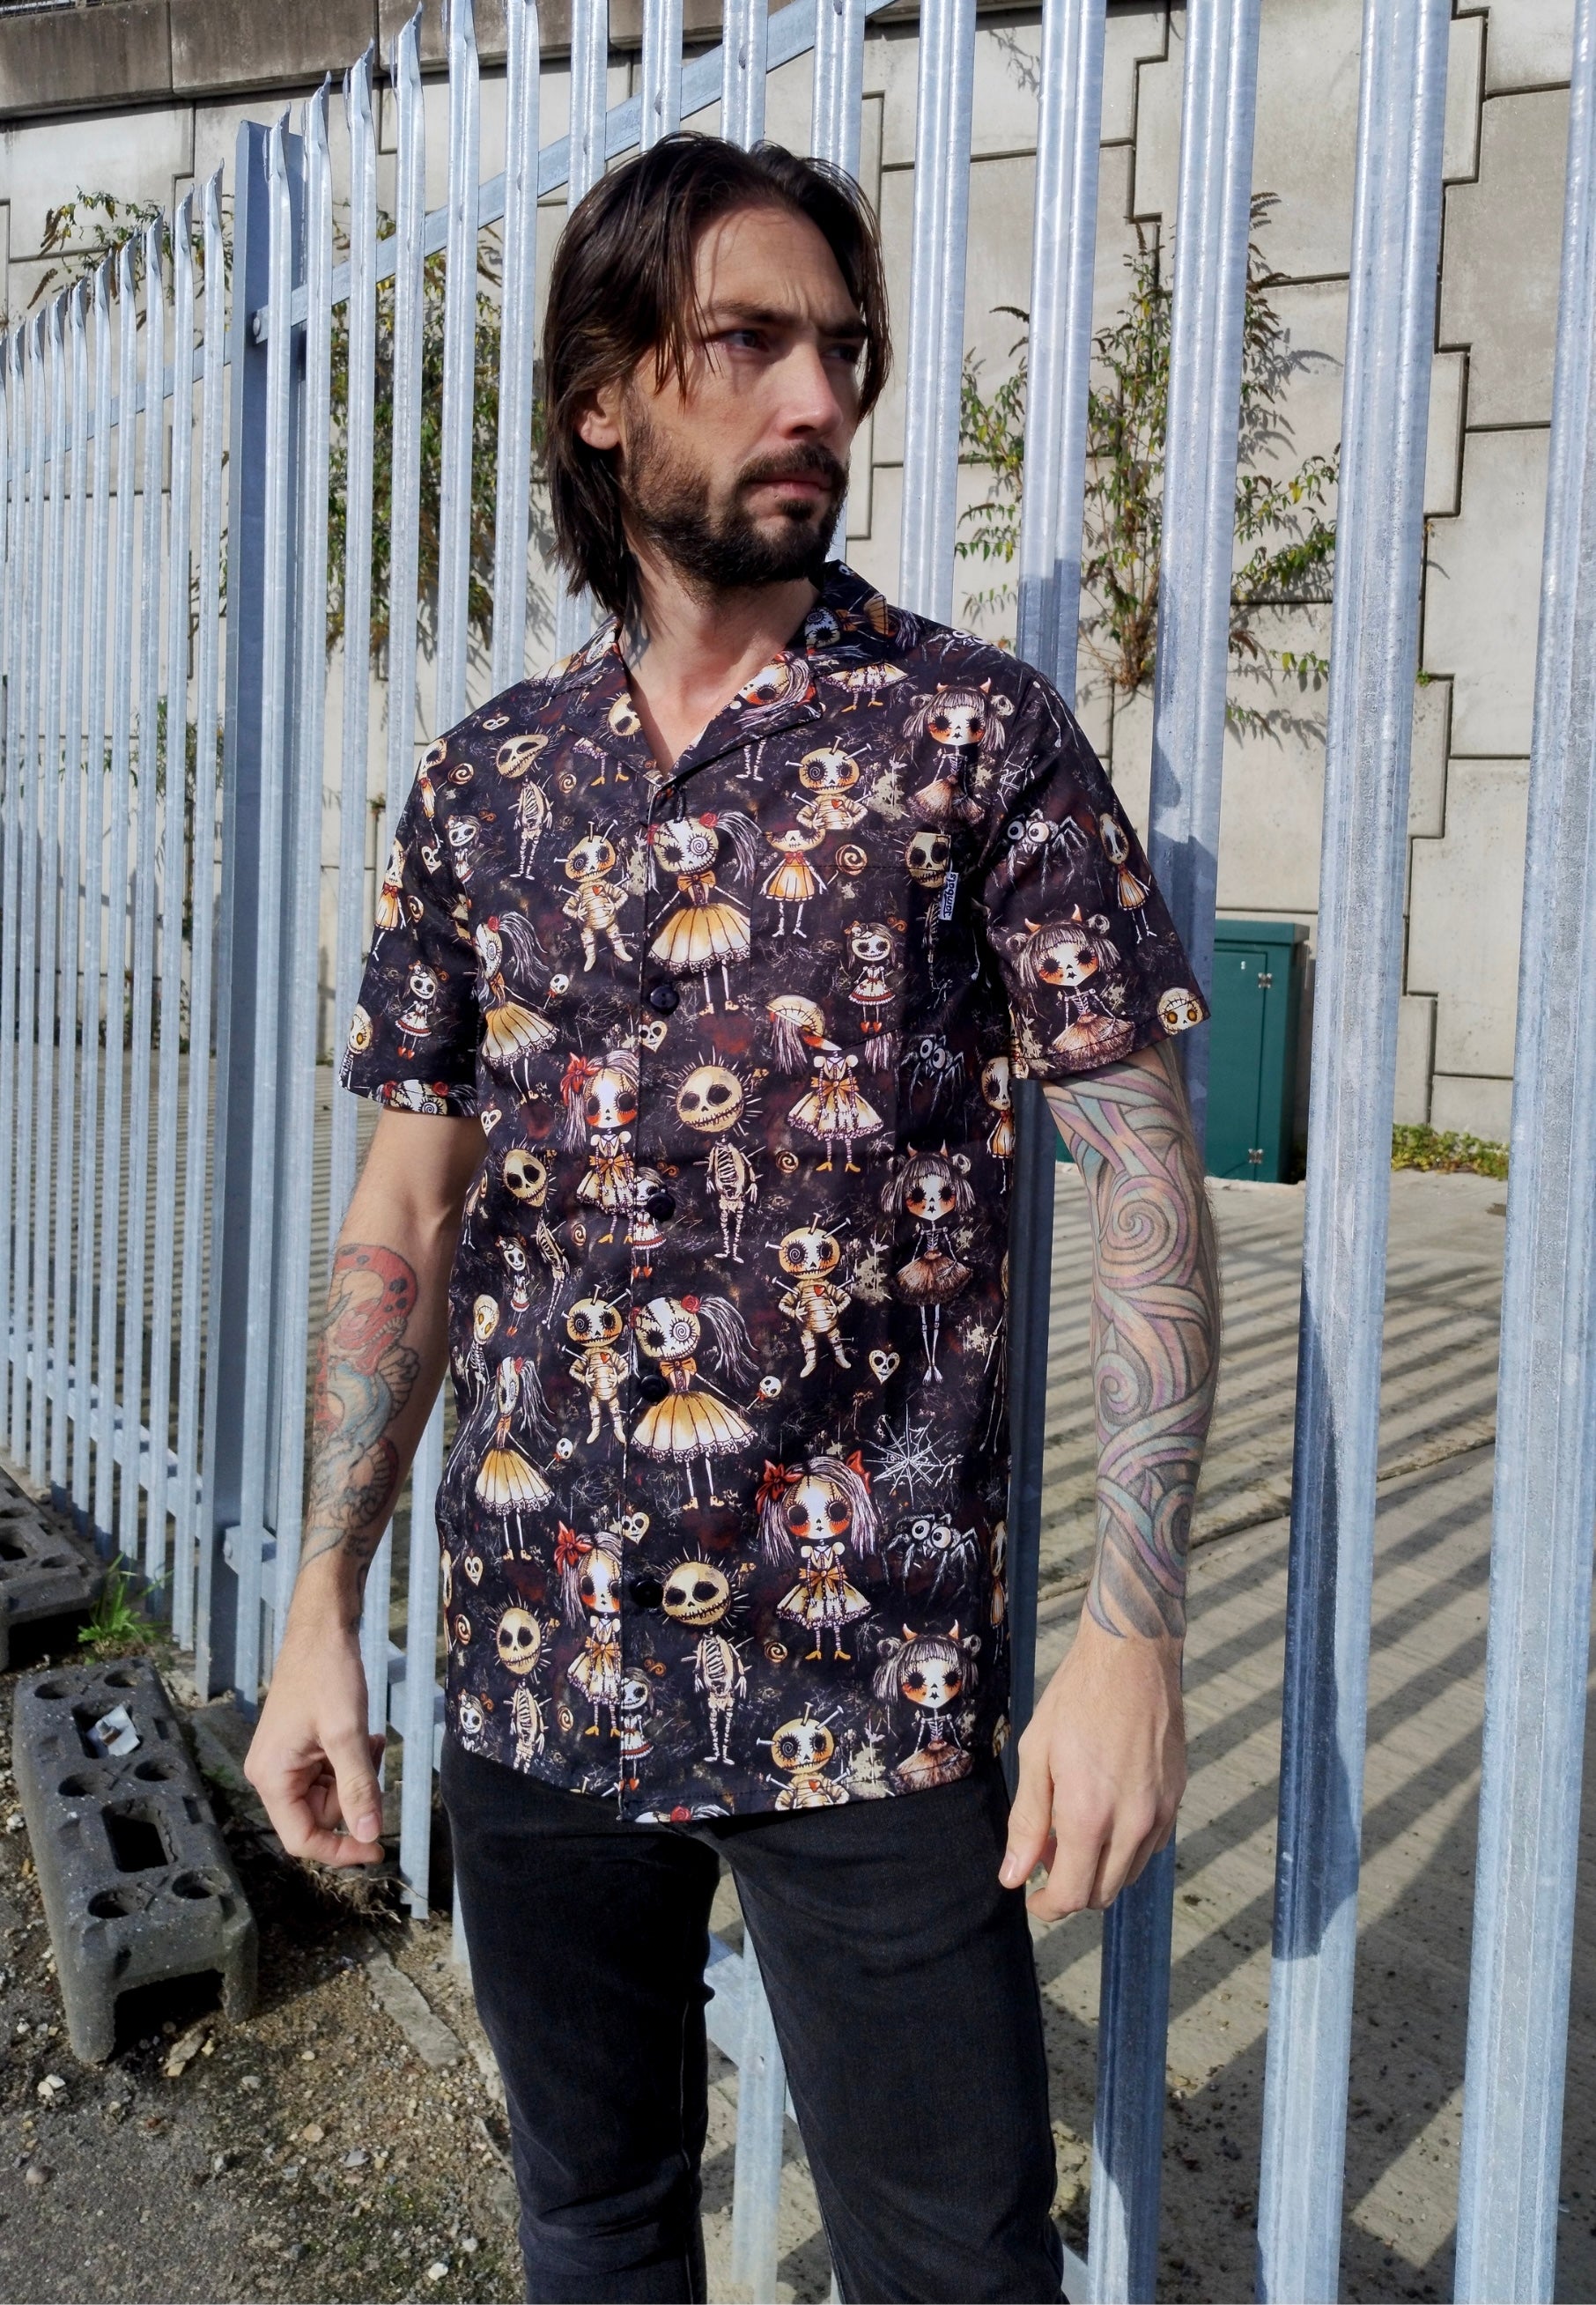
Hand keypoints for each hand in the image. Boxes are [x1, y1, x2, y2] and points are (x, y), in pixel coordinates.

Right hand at [244, 1612, 385, 1867]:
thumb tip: (369, 1836)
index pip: (301, 1838)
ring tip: (369, 1740)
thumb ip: (358, 1787)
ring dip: (356, 1775)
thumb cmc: (328, 1674)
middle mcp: (271, 1774)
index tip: (378, 1848)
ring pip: (330, 1794)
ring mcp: (285, 1760)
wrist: (322, 1628)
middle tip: (372, 1759)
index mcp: (271, 1777)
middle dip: (353, 1796)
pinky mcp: (300, 1747)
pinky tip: (365, 1736)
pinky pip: (330, 1773)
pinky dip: (351, 1761)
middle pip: (319, 1816)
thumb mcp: (347, 1733)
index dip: (339, 1850)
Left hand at [999, 1611, 1184, 1918]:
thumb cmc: (1076, 1698)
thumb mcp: (1036, 1754)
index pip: (1074, 1895)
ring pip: (1130, 1873)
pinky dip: (1125, 1847)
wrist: (1132, 1656)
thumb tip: (1014, 1876)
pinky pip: (1151, 1845)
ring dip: (1099, 1869)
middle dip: (1071, 1889)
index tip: (1032, 1896)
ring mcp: (1162, 1810)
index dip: (1048, 1906)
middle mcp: (1133, 1822)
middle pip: (1104, 1893)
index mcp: (1091, 1815)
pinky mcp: (1177, 1796)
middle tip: (1046, 1855)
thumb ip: (1028, 1822)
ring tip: (1072, 1830)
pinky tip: (1105, 1814)